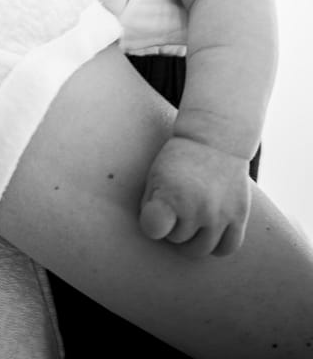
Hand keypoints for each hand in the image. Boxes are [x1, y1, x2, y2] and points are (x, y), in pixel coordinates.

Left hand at [138, 135, 251, 256]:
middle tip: (175, 207)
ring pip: (201, 250)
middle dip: (172, 226)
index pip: (154, 228)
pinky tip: (209, 229)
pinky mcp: (239, 216)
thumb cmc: (178, 159)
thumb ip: (150, 207)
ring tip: (190, 218)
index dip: (151, 225)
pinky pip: (227, 249)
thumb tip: (155, 236)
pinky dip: (216, 245)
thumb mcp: (155, 175)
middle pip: (177, 240)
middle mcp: (197, 208)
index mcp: (171, 195)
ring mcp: (220, 214)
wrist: (215, 139)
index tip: (154, 214)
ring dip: (192, 238)